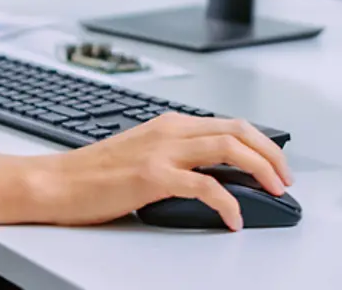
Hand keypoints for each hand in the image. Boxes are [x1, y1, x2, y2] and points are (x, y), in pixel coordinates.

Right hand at [0, 113, 293, 231]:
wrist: (57, 182)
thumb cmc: (94, 174)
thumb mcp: (142, 154)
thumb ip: (176, 156)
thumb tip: (214, 175)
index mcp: (168, 124)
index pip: (230, 123)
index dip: (262, 143)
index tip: (276, 165)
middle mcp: (168, 131)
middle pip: (238, 130)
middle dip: (271, 154)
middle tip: (284, 179)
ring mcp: (160, 151)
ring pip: (228, 148)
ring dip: (260, 169)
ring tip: (273, 192)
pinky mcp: (152, 176)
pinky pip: (205, 186)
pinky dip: (228, 202)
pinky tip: (233, 218)